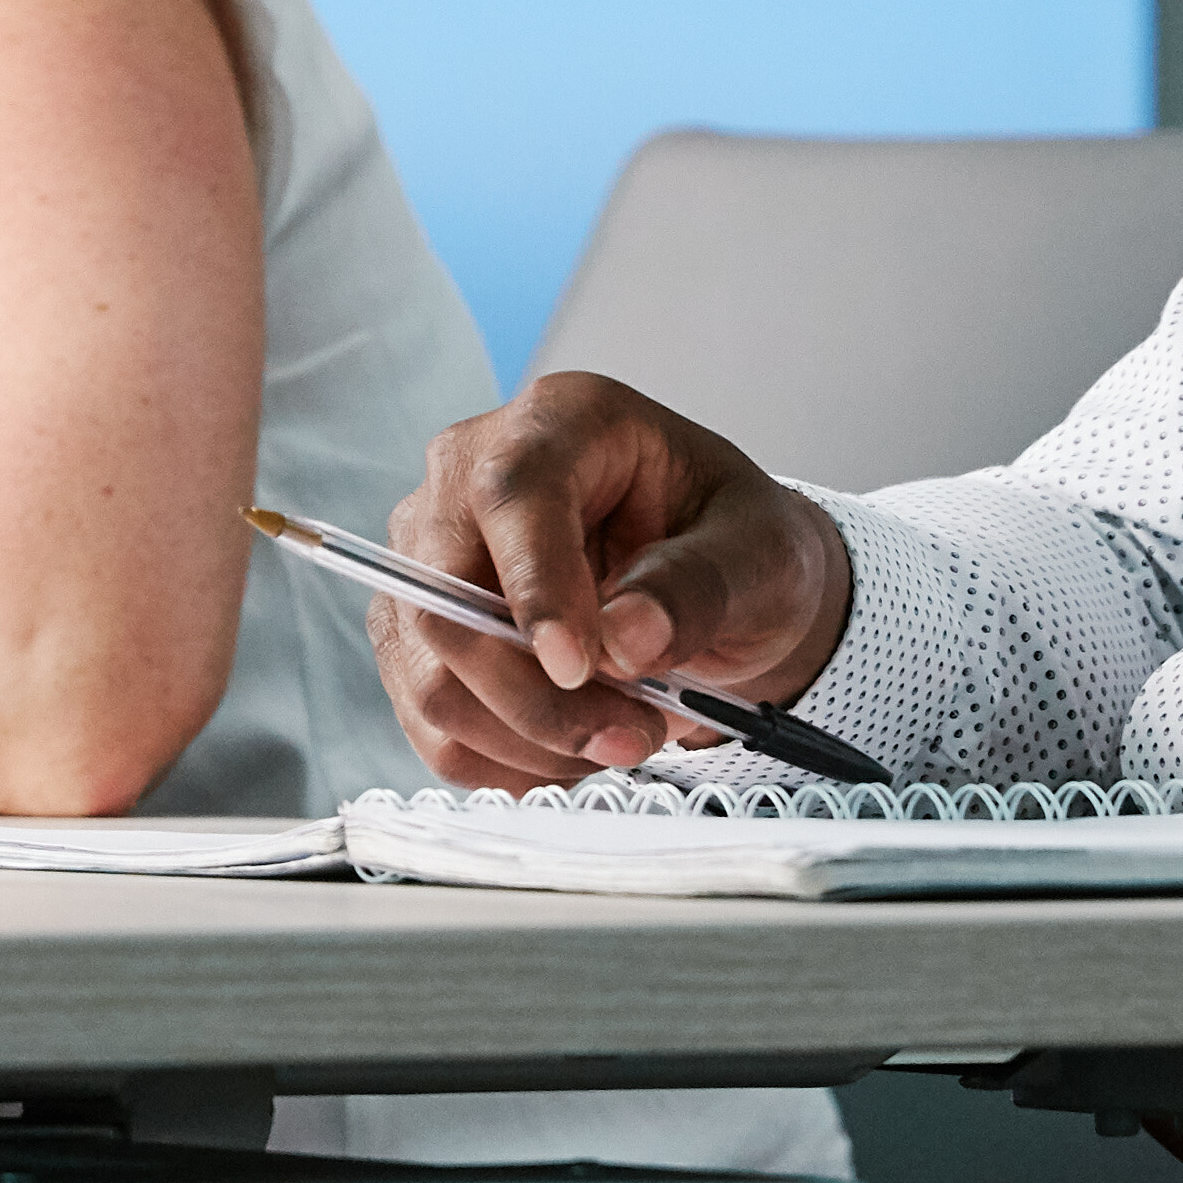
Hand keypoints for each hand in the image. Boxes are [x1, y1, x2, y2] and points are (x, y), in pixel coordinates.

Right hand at [384, 376, 856, 785]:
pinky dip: (508, 761)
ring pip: (431, 676)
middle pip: (443, 599)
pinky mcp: (420, 636)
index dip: (535, 587)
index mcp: (563, 421)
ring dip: (530, 739)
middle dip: (536, 696)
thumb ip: (700, 588)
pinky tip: (576, 747)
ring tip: (622, 736)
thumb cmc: (735, 546)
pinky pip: (432, 725)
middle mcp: (471, 477)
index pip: (510, 495)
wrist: (721, 586)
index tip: (579, 668)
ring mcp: (431, 558)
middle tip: (630, 734)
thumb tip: (627, 641)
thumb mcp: (762, 554)